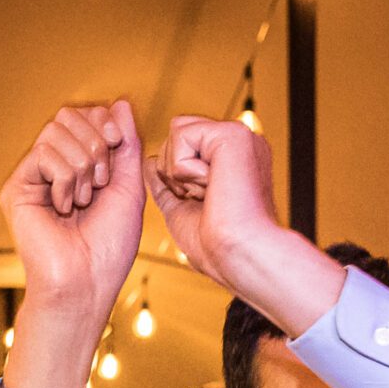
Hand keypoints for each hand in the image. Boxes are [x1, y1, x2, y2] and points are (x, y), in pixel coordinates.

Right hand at [2, 101, 145, 329]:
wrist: (86, 284)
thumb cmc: (109, 248)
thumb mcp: (129, 188)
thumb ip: (125, 144)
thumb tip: (119, 102)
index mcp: (79, 166)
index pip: (86, 116)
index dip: (105, 121)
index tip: (117, 144)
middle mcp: (53, 168)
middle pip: (69, 115)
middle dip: (95, 141)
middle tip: (100, 181)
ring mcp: (33, 177)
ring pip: (56, 130)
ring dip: (82, 164)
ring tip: (83, 200)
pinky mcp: (17, 188)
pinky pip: (44, 152)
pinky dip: (65, 178)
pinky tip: (63, 207)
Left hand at [144, 115, 282, 290]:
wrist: (238, 257)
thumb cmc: (218, 246)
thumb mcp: (183, 209)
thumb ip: (168, 184)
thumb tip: (150, 161)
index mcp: (233, 158)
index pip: (185, 144)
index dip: (176, 175)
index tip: (202, 204)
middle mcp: (239, 142)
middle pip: (178, 132)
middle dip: (174, 171)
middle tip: (204, 200)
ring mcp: (238, 135)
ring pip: (177, 130)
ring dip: (179, 172)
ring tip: (209, 194)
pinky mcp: (232, 134)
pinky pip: (181, 135)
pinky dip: (184, 169)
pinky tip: (211, 187)